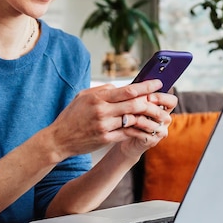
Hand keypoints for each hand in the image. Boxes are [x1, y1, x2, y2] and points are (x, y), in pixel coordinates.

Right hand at [47, 80, 176, 159]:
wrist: (59, 138)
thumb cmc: (71, 115)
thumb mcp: (83, 96)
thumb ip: (103, 90)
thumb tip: (121, 87)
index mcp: (98, 97)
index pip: (128, 90)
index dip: (146, 86)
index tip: (158, 83)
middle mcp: (102, 111)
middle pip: (135, 104)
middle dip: (153, 102)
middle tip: (164, 102)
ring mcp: (104, 126)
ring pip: (134, 120)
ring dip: (150, 119)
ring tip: (160, 118)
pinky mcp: (105, 139)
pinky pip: (128, 134)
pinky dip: (140, 131)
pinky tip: (148, 129)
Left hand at [118, 89, 176, 158]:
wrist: (124, 134)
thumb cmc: (131, 115)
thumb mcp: (134, 103)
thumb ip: (138, 96)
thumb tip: (133, 87)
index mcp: (163, 107)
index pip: (172, 101)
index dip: (161, 98)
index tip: (148, 97)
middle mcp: (165, 120)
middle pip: (164, 114)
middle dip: (148, 110)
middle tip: (134, 107)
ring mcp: (159, 131)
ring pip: (152, 125)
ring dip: (138, 120)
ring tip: (125, 117)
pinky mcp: (152, 141)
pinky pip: (143, 135)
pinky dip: (132, 130)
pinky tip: (124, 127)